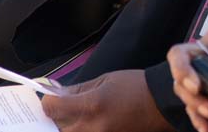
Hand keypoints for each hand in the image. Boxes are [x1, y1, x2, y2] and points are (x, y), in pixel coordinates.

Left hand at [42, 70, 168, 131]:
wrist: (160, 103)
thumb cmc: (135, 87)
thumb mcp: (104, 80)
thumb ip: (78, 90)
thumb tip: (57, 94)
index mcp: (92, 105)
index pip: (53, 108)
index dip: (47, 102)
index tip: (50, 99)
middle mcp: (93, 127)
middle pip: (57, 130)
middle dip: (54, 120)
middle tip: (59, 112)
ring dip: (69, 127)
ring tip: (76, 119)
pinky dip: (83, 130)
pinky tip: (87, 123)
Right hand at [167, 14, 207, 131]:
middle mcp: (203, 51)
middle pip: (183, 60)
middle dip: (190, 77)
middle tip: (205, 93)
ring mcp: (196, 72)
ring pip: (180, 84)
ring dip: (192, 100)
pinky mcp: (197, 91)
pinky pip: (188, 104)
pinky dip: (195, 118)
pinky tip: (207, 128)